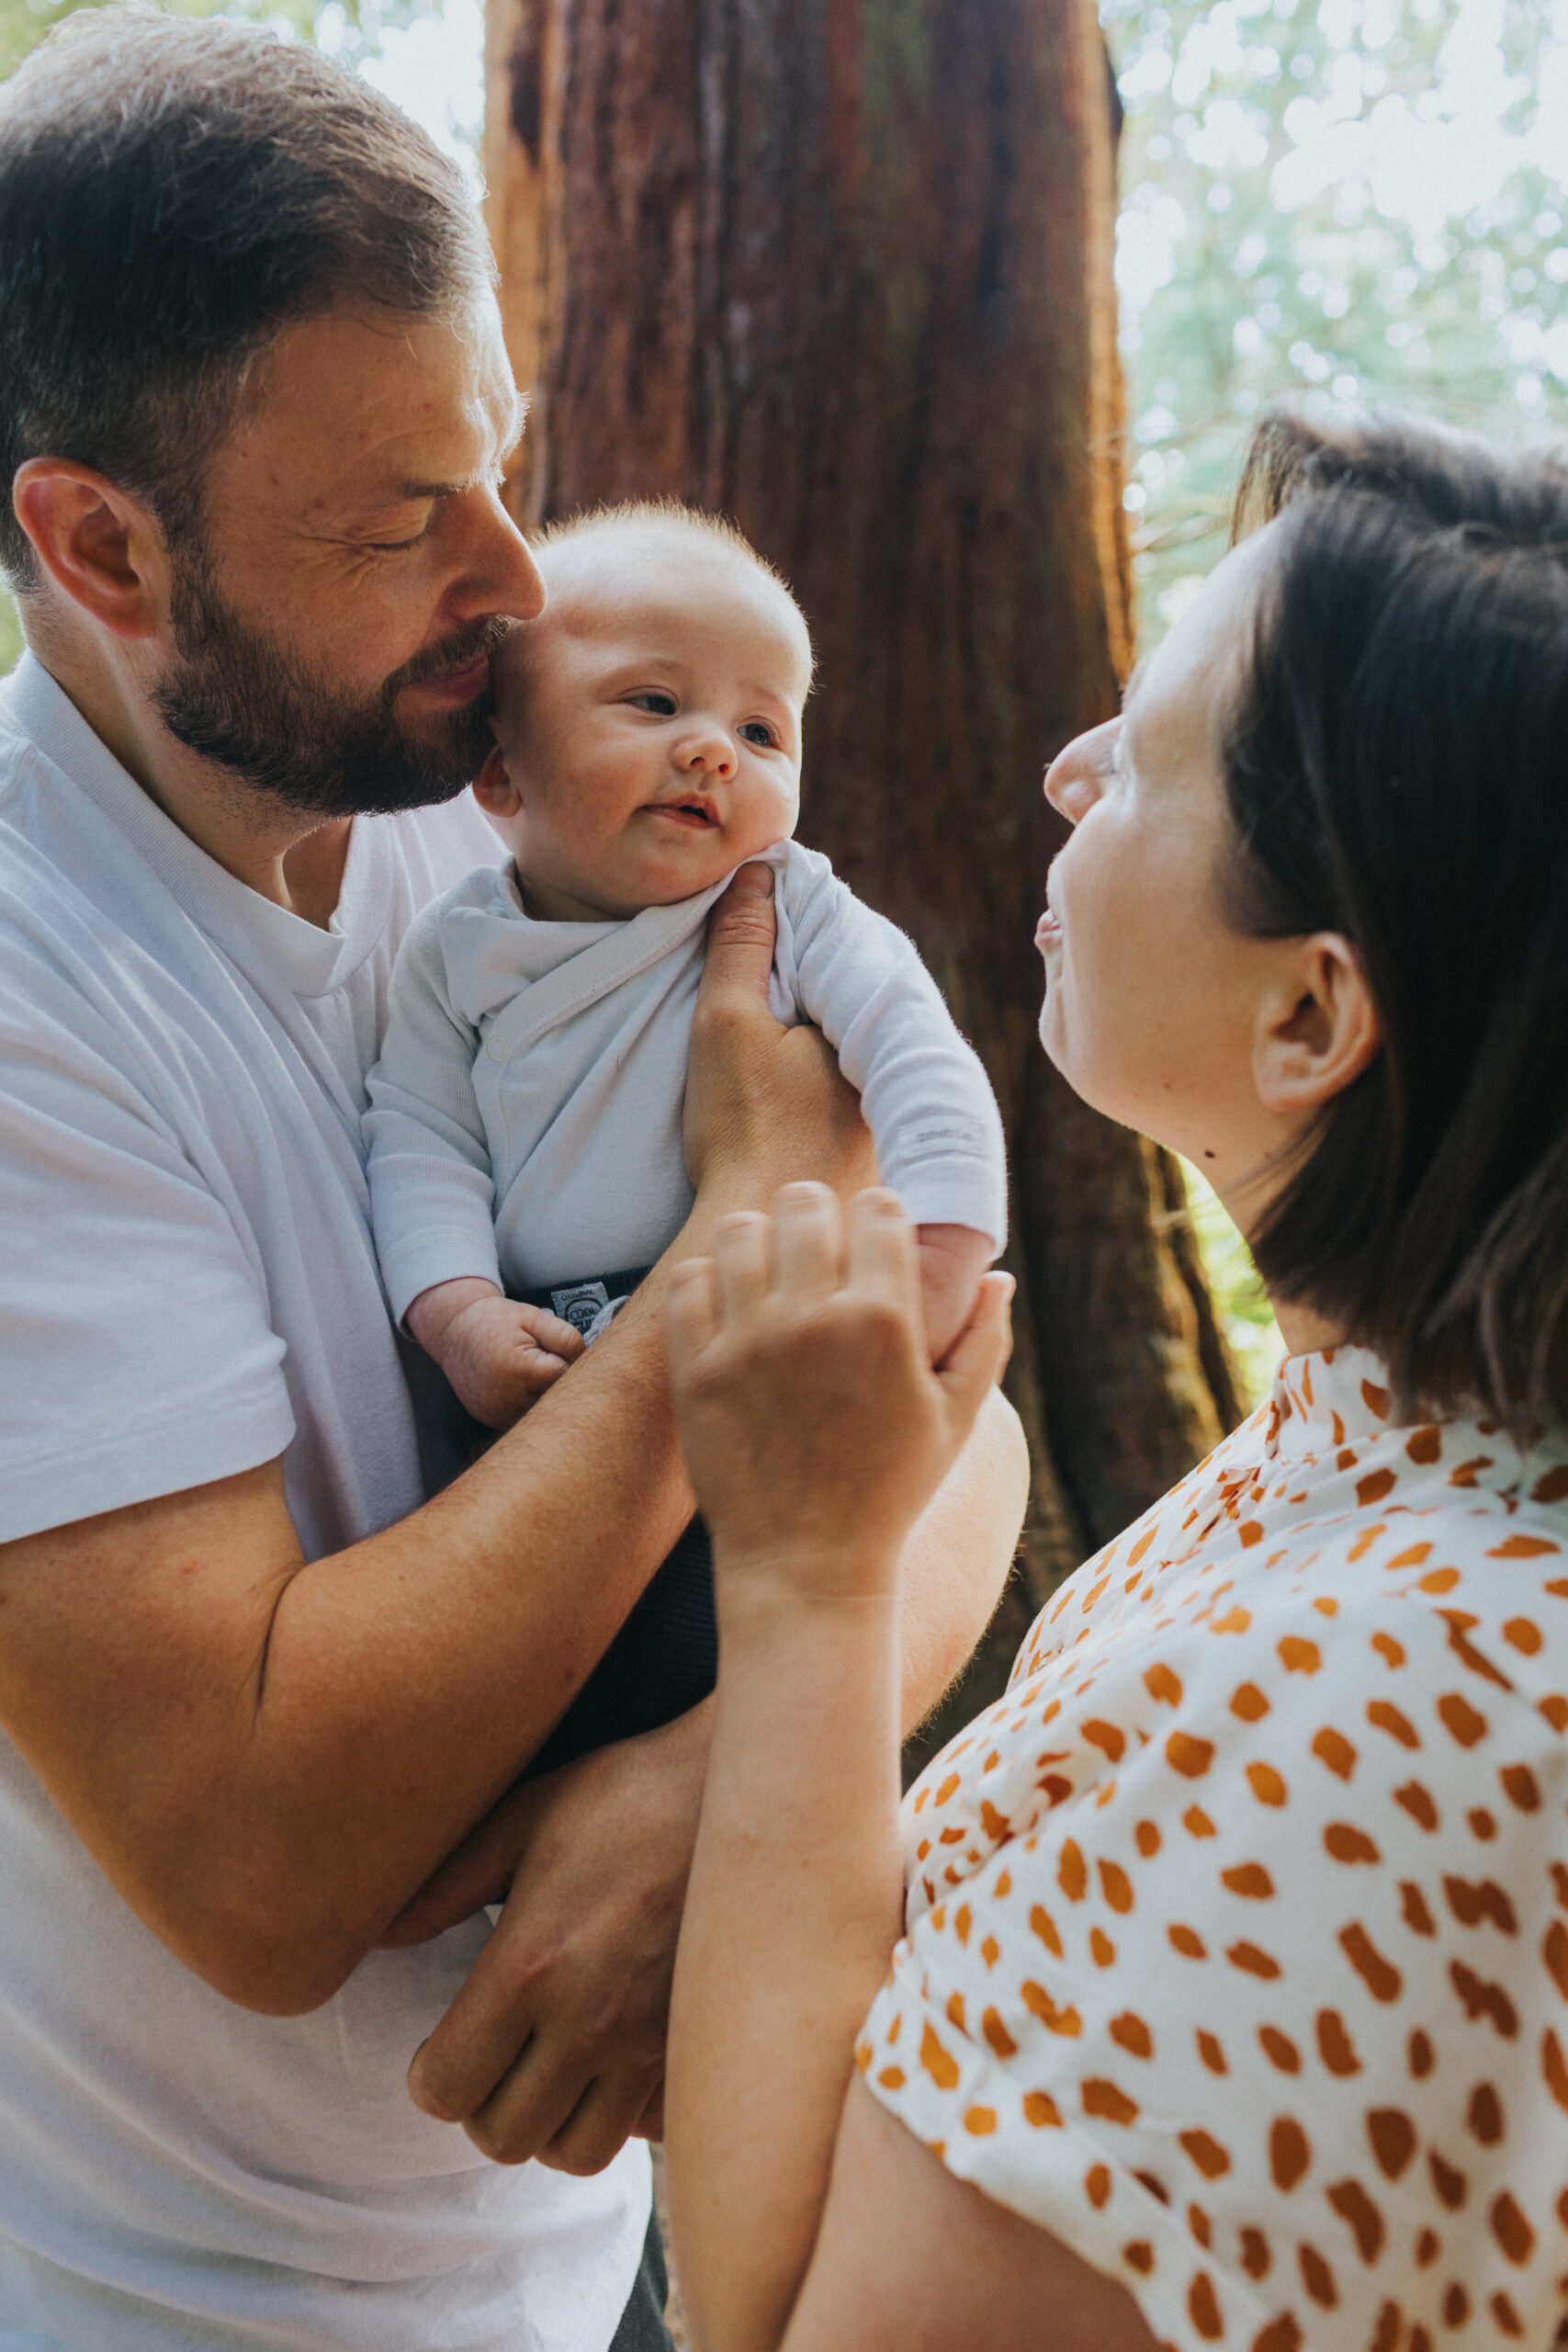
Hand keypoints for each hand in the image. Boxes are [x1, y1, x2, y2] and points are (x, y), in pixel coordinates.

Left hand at [399, 1706, 709, 2172]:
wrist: (740, 1791)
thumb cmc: (623, 1794)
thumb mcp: (519, 1819)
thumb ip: (441, 1886)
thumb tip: (377, 1936)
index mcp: (530, 1966)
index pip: (448, 2088)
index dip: (430, 2078)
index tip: (442, 2046)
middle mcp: (588, 2020)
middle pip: (503, 2137)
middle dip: (480, 2108)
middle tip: (490, 2059)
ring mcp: (648, 2041)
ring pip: (574, 2153)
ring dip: (547, 2124)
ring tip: (544, 2071)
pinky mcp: (693, 2044)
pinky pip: (641, 2130)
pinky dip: (614, 2117)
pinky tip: (606, 2066)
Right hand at [406, 1278, 584, 1429]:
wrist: (454, 1332)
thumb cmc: (497, 1320)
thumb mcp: (534, 1317)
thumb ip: (565, 1337)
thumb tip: (589, 1360)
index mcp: (522, 1370)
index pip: (567, 1377)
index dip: (569, 1361)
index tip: (558, 1351)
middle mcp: (508, 1398)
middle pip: (557, 1399)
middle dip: (560, 1383)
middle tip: (548, 1363)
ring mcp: (497, 1413)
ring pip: (542, 1413)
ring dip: (546, 1398)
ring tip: (532, 1374)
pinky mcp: (491, 1420)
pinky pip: (523, 1419)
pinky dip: (529, 1406)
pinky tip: (521, 1387)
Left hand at [665, 1185, 1012, 1599]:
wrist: (807, 1564)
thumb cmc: (891, 1490)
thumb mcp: (957, 1420)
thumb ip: (984, 1340)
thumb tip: (1000, 1277)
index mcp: (884, 1321)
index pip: (877, 1206)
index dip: (879, 1216)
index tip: (873, 1240)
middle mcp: (812, 1320)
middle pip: (804, 1201)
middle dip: (817, 1215)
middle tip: (819, 1248)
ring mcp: (747, 1343)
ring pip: (739, 1230)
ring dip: (759, 1242)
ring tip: (770, 1275)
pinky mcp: (697, 1371)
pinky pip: (688, 1282)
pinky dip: (708, 1283)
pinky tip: (731, 1307)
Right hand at [683, 863, 875, 1204]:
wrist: (760, 1232)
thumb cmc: (744, 1130)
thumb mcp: (728, 1026)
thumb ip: (741, 948)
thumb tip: (758, 875)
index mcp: (877, 1028)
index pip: (856, 949)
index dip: (813, 928)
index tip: (773, 913)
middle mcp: (903, 1067)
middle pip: (868, 996)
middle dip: (829, 974)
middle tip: (774, 961)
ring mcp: (899, 1112)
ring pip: (869, 1041)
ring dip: (835, 1021)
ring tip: (783, 1017)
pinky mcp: (884, 1148)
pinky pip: (865, 1082)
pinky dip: (837, 1065)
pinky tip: (797, 1078)